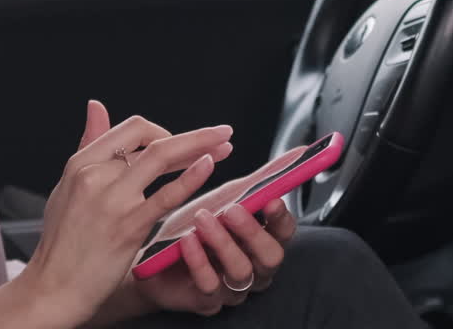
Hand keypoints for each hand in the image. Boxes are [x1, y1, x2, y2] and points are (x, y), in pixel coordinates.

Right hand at [16, 101, 233, 326]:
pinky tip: (210, 165)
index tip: (182, 144)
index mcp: (80, 163)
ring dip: (200, 145)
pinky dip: (191, 176)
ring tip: (226, 145)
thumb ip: (88, 146)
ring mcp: (112, 199)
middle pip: (149, 137)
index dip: (162, 131)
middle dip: (192, 133)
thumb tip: (96, 106)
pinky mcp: (128, 226)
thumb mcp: (67, 187)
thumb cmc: (62, 241)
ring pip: (160, 157)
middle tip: (221, 133)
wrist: (52, 286)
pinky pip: (166, 195)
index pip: (129, 129)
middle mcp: (94, 174)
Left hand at [129, 147, 303, 316]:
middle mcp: (254, 267)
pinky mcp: (207, 300)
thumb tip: (297, 153)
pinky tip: (187, 240)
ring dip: (222, 242)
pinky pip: (210, 286)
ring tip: (202, 218)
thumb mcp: (227, 198)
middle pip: (270, 257)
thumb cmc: (196, 226)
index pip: (284, 232)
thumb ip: (258, 180)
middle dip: (252, 231)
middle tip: (232, 209)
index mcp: (262, 241)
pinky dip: (199, 261)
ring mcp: (232, 287)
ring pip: (241, 271)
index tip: (271, 198)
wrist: (155, 259)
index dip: (281, 217)